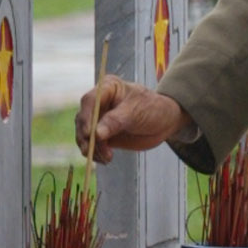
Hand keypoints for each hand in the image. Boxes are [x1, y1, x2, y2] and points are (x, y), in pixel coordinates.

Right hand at [75, 77, 189, 164]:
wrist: (164, 122)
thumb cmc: (152, 108)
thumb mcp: (136, 112)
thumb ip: (115, 121)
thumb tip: (96, 134)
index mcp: (107, 88)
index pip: (89, 101)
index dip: (86, 118)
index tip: (89, 134)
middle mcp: (99, 102)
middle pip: (83, 119)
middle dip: (86, 137)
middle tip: (92, 151)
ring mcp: (99, 119)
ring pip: (85, 134)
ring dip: (91, 148)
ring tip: (106, 157)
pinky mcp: (102, 134)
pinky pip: (93, 145)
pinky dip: (96, 153)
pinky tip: (105, 159)